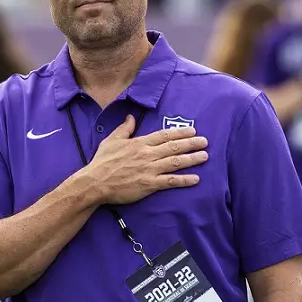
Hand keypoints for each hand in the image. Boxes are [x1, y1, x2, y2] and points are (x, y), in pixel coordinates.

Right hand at [87, 115, 208, 204]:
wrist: (95, 183)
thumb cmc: (102, 161)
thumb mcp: (112, 140)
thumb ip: (124, 129)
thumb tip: (131, 117)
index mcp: (140, 143)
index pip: (164, 135)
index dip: (180, 132)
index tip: (193, 131)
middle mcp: (148, 154)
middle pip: (174, 147)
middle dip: (192, 144)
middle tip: (205, 142)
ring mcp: (150, 169)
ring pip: (175, 162)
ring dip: (192, 159)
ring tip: (205, 156)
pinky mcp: (149, 184)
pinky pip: (170, 181)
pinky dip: (184, 180)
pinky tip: (195, 179)